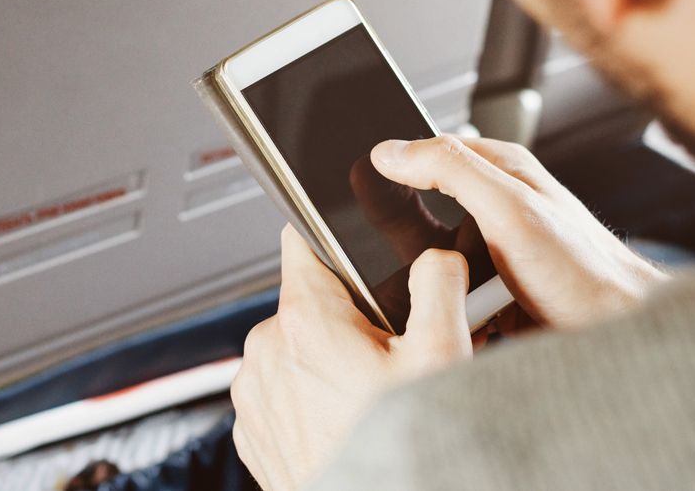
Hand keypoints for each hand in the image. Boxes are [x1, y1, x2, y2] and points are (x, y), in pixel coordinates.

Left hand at [231, 227, 472, 490]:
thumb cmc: (400, 452)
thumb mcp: (442, 355)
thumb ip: (439, 285)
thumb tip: (438, 258)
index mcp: (304, 320)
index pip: (303, 241)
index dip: (335, 242)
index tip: (357, 258)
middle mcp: (266, 351)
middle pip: (310, 302)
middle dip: (349, 320)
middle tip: (390, 356)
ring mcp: (254, 394)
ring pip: (296, 350)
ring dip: (329, 363)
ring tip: (370, 397)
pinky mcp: (252, 431)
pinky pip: (282, 394)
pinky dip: (310, 401)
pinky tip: (346, 422)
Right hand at [371, 135, 666, 328]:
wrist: (623, 339)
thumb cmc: (586, 272)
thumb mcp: (510, 210)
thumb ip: (451, 171)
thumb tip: (391, 152)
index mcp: (501, 171)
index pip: (427, 154)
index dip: (395, 172)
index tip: (362, 190)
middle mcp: (497, 208)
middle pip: (423, 216)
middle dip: (413, 244)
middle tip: (421, 263)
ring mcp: (496, 254)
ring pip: (434, 263)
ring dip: (433, 284)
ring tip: (451, 300)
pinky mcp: (496, 295)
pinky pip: (451, 300)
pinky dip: (448, 311)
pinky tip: (458, 322)